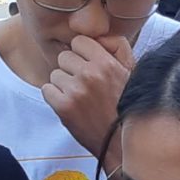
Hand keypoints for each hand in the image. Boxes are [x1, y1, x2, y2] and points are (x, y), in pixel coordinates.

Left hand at [44, 33, 134, 158]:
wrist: (122, 144)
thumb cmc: (128, 107)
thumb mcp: (132, 72)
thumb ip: (118, 47)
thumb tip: (99, 35)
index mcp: (106, 63)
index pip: (78, 41)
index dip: (82, 53)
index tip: (88, 65)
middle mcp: (90, 74)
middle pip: (64, 57)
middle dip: (72, 69)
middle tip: (84, 85)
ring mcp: (75, 91)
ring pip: (55, 74)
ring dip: (63, 85)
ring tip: (79, 98)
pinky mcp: (63, 107)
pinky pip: (47, 90)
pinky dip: (55, 98)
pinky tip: (70, 106)